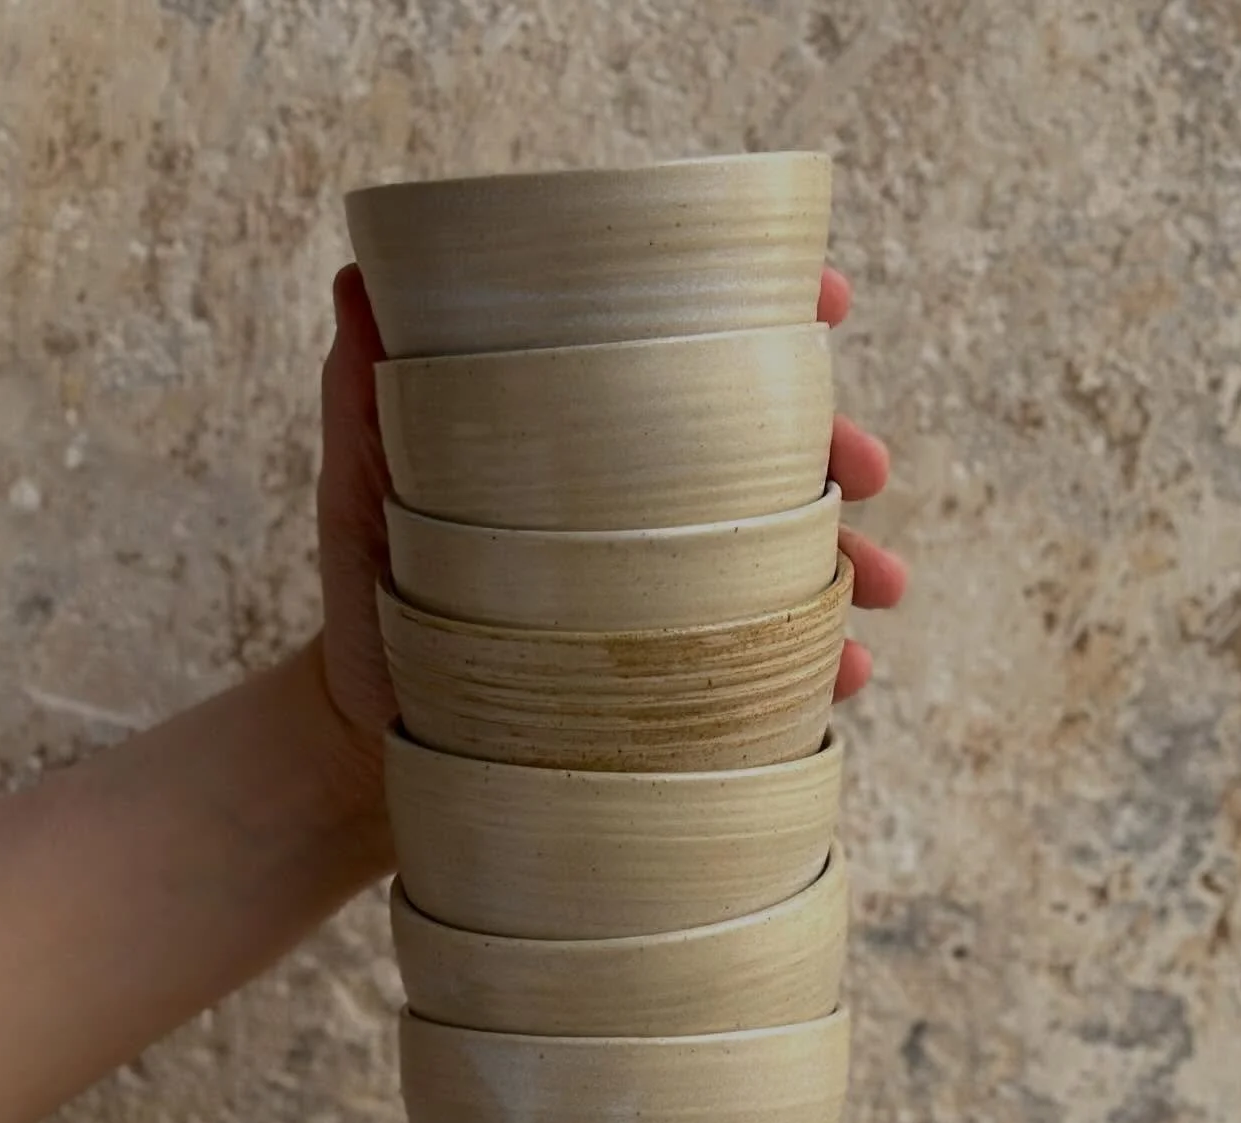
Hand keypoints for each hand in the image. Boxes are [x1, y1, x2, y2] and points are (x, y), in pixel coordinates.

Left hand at [316, 265, 905, 741]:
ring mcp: (667, 587)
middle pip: (766, 453)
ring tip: (881, 588)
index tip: (829, 303)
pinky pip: (764, 662)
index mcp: (587, 439)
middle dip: (836, 450)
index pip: (684, 355)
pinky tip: (842, 680)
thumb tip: (359, 274)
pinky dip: (814, 666)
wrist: (368, 730)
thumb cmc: (372, 592)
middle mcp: (642, 504)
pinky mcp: (674, 674)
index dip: (768, 320)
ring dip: (850, 564)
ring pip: (786, 557)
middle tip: (868, 471)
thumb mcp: (363, 483)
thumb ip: (366, 390)